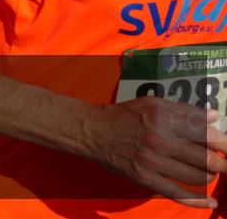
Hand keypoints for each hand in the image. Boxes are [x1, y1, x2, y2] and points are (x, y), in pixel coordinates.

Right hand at [86, 97, 226, 207]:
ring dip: (209, 175)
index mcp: (163, 118)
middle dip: (222, 163)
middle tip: (226, 164)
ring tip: (210, 171)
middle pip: (205, 157)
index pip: (205, 132)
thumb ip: (184, 110)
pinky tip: (211, 202)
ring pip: (195, 176)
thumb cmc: (124, 115)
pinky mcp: (144, 178)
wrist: (93, 131)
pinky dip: (197, 200)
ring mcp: (152, 161)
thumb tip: (216, 117)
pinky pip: (176, 193)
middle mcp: (160, 139)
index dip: (224, 142)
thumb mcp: (152, 104)